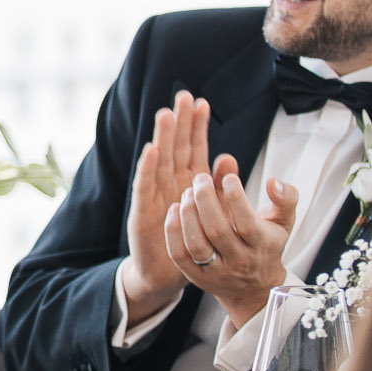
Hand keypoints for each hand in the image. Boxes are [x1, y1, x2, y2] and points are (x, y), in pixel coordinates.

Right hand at [118, 91, 212, 313]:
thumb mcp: (211, 210)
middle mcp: (170, 183)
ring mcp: (154, 196)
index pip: (193, 148)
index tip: (202, 102)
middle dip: (179, 123)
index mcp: (188, 181)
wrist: (166, 274)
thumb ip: (218, 185)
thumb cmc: (190, 239)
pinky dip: (147, 169)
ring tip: (167, 115)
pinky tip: (151, 151)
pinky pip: (145, 188)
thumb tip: (228, 156)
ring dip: (162, 138)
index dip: (197, 126)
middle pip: (175, 148)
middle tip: (183, 97)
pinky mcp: (142, 213)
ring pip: (159, 162)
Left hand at [165, 158, 297, 323]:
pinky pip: (179, 255)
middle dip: (205, 199)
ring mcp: (216, 271)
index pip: (246, 222)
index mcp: (261, 245)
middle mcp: (239, 261)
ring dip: (188, 214)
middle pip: (217, 231)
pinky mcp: (197, 277)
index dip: (235, 197)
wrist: (254, 289)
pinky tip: (175, 210)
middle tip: (201, 179)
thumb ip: (285, 198)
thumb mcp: (283, 222)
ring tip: (188, 193)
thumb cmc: (266, 246)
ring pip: (196, 244)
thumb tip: (273, 182)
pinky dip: (173, 231)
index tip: (228, 178)